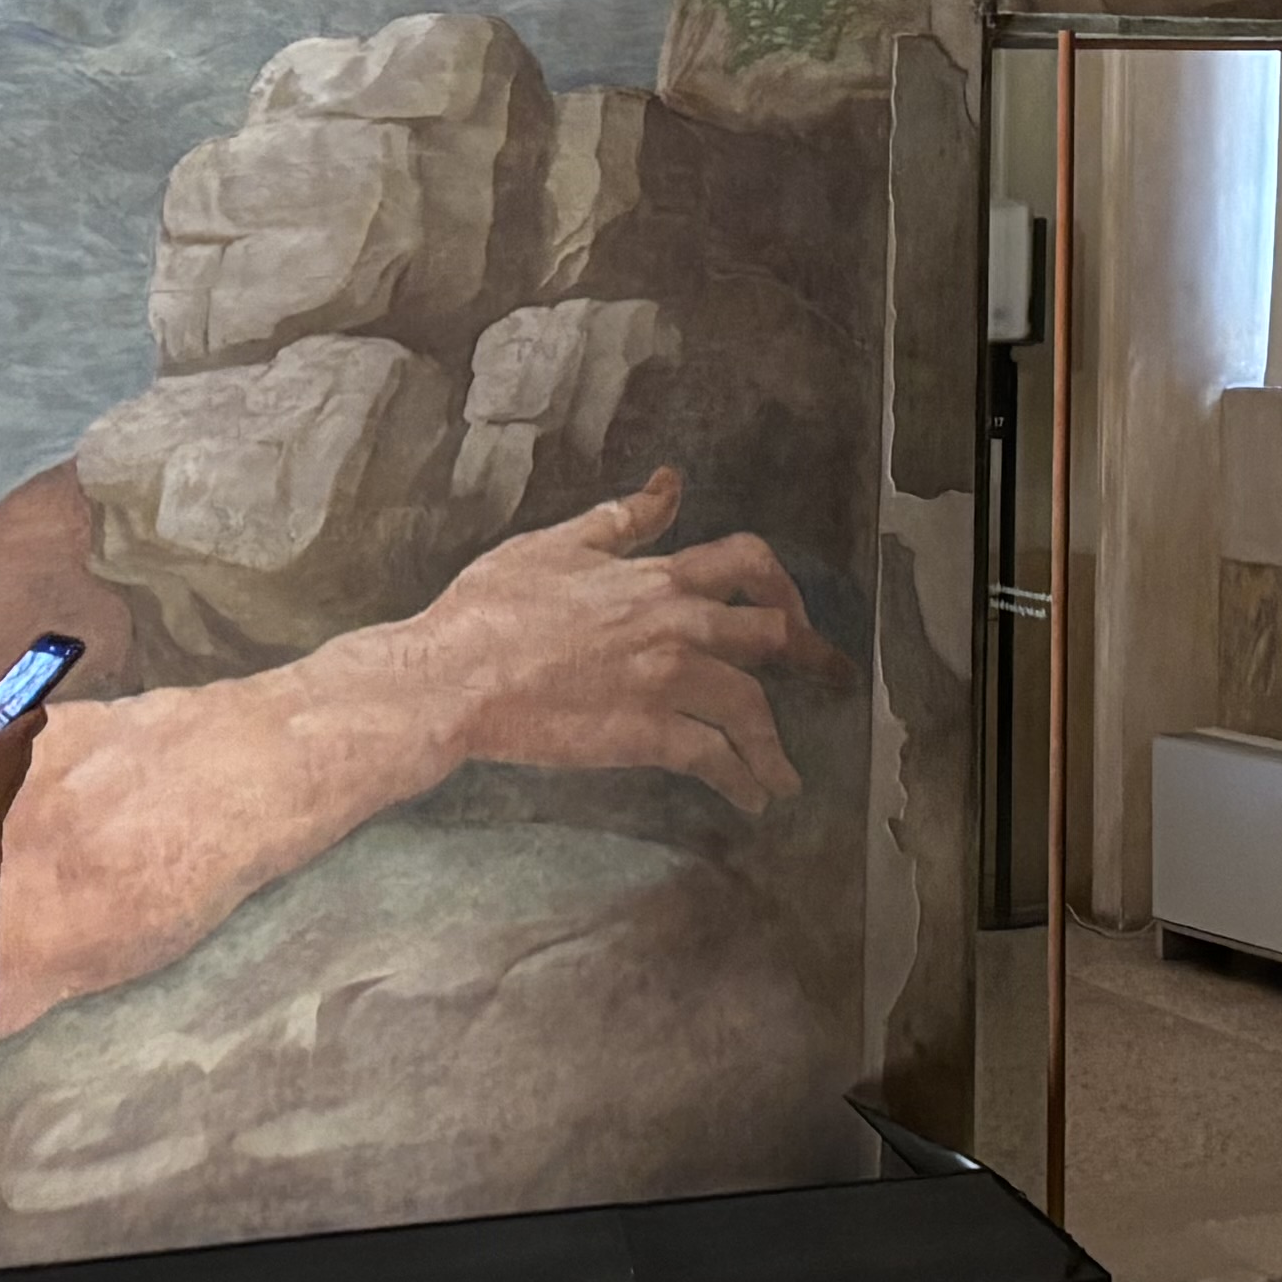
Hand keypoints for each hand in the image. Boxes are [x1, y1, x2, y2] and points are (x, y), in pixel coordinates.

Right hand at [406, 469, 834, 812]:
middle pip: (771, 635)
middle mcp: (674, 625)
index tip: (793, 609)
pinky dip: (742, 779)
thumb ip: (622, 520)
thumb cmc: (489, 610)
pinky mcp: (646, 735)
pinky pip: (716, 759)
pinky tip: (751, 797)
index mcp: (655, 577)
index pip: (748, 562)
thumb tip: (668, 484)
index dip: (783, 585)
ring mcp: (664, 682)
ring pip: (753, 706)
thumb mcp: (556, 544)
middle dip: (808, 659)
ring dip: (777, 744)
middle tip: (827, 680)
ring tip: (785, 775)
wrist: (453, 676)